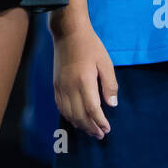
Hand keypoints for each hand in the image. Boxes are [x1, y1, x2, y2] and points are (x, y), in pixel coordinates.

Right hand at [52, 20, 117, 139]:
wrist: (68, 32)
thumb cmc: (90, 45)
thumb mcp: (105, 62)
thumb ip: (110, 84)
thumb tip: (112, 105)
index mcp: (84, 81)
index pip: (92, 109)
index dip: (100, 122)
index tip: (107, 129)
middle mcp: (70, 86)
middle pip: (79, 115)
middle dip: (90, 127)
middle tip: (100, 134)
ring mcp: (61, 86)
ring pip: (68, 113)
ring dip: (79, 125)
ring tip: (90, 130)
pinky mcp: (55, 84)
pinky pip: (60, 106)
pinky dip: (68, 116)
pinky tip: (75, 119)